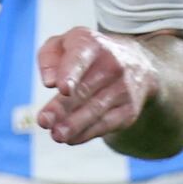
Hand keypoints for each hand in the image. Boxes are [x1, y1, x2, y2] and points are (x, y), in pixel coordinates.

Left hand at [27, 25, 149, 148]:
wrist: (138, 63)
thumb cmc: (88, 55)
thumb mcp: (65, 44)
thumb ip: (49, 57)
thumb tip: (49, 82)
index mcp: (91, 45)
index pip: (79, 58)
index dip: (71, 73)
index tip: (62, 89)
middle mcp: (112, 65)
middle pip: (84, 90)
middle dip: (63, 107)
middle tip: (44, 120)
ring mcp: (123, 89)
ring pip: (95, 110)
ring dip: (74, 125)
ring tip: (56, 135)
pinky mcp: (129, 110)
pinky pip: (105, 125)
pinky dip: (86, 133)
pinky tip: (70, 139)